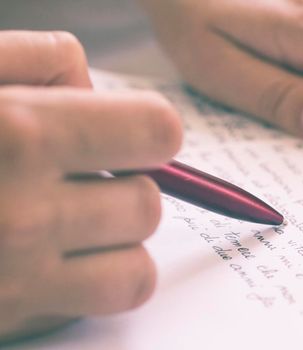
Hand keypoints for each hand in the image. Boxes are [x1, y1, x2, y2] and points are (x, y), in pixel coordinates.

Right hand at [0, 31, 181, 342]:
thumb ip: (36, 61)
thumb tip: (95, 88)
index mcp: (17, 133)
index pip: (158, 133)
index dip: (149, 129)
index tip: (129, 132)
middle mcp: (25, 214)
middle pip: (148, 206)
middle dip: (125, 187)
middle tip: (83, 179)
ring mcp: (15, 281)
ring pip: (136, 270)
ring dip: (117, 245)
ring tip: (73, 225)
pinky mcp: (5, 323)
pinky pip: (94, 307)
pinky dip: (89, 285)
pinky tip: (50, 261)